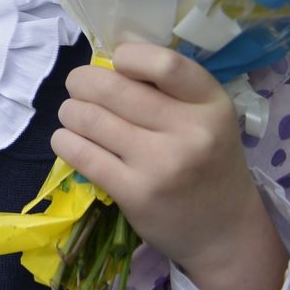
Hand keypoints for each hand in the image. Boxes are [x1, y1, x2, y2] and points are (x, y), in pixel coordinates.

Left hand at [53, 42, 288, 289]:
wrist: (225, 233)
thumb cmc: (208, 164)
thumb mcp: (208, 119)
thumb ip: (168, 90)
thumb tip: (106, 60)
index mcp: (211, 104)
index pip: (165, 64)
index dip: (129, 55)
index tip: (117, 61)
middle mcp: (190, 132)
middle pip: (111, 88)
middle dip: (82, 81)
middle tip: (79, 86)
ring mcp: (161, 165)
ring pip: (88, 118)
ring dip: (70, 111)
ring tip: (73, 114)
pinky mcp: (135, 193)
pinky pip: (81, 154)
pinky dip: (64, 140)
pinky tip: (68, 139)